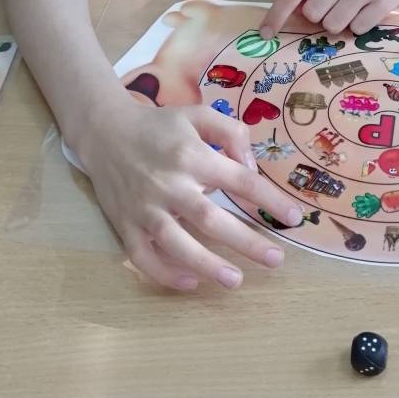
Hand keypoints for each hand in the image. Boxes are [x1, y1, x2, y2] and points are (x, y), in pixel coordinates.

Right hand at [78, 95, 302, 292]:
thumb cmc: (159, 126)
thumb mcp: (197, 114)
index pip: (239, 181)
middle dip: (247, 242)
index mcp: (191, 155)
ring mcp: (145, 208)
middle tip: (277, 259)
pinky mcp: (125, 225)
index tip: (294, 218)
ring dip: (207, 265)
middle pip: (212, 219)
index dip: (270, 200)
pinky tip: (190, 283)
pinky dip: (164, 274)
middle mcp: (169, 184)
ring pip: (176, 243)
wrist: (104, 132)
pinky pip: (143, 257)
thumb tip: (250, 166)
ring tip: (236, 281)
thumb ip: (230, 132)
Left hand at [260, 0, 398, 38]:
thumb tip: (293, 12)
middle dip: (318, 15)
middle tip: (332, 3)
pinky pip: (358, 29)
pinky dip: (358, 24)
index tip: (266, 32)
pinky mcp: (387, 0)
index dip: (277, 14)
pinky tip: (366, 8)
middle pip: (313, 14)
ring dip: (338, 21)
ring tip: (351, 4)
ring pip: (334, 25)